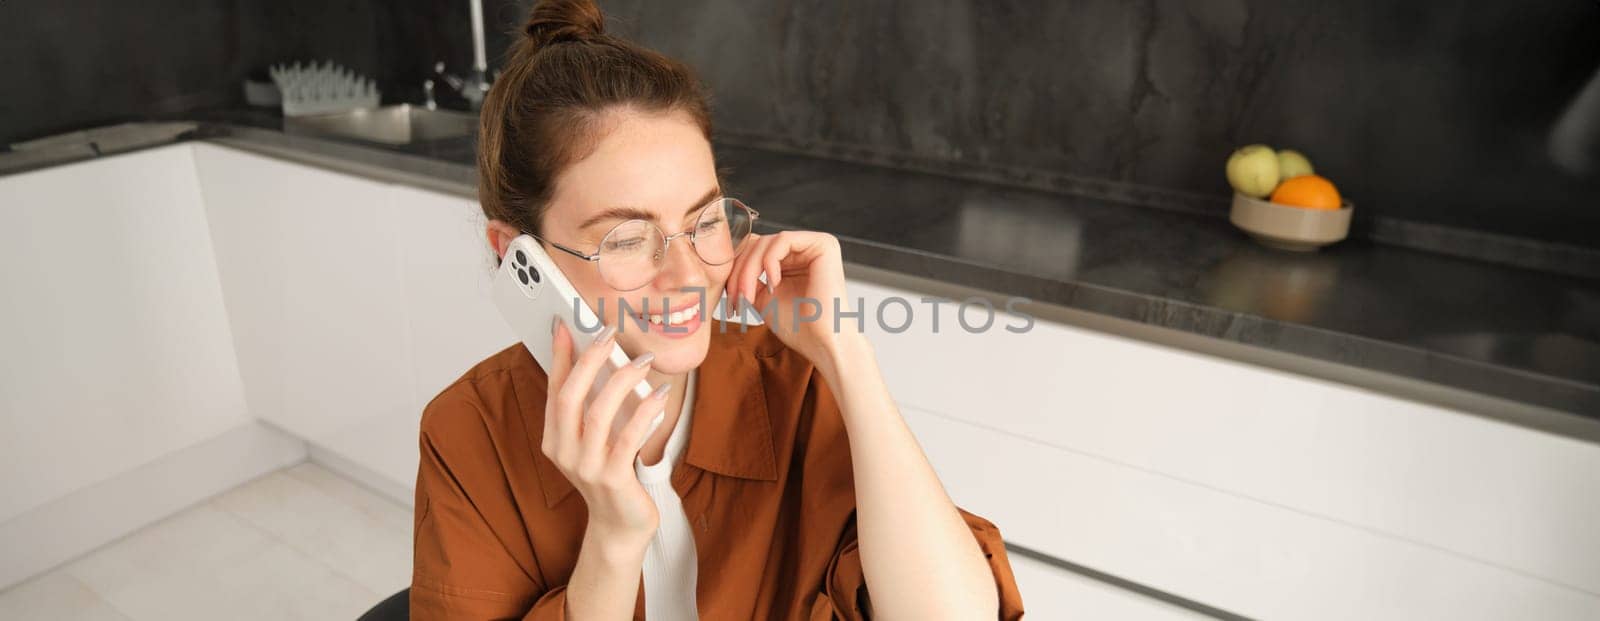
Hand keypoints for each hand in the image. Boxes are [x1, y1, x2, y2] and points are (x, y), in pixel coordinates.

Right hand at [543, 320, 669, 549]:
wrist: (620, 525)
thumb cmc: (610, 474)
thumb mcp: (593, 439)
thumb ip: (592, 406)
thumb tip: (600, 359)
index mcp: (553, 438)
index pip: (554, 389)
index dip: (559, 355)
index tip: (566, 324)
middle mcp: (563, 452)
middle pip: (570, 396)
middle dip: (589, 359)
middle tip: (608, 334)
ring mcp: (586, 467)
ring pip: (598, 413)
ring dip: (621, 381)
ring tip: (643, 361)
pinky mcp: (613, 479)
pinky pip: (628, 438)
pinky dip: (645, 412)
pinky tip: (660, 394)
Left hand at [725, 231, 862, 369]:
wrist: (821, 343)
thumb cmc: (798, 327)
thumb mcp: (762, 297)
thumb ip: (748, 277)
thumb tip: (728, 261)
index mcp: (793, 259)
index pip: (755, 250)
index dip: (737, 269)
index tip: (730, 296)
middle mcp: (805, 248)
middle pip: (758, 244)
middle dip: (740, 271)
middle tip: (736, 298)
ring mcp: (815, 244)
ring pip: (766, 242)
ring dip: (750, 270)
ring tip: (749, 296)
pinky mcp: (823, 245)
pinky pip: (783, 240)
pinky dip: (770, 262)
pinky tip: (774, 284)